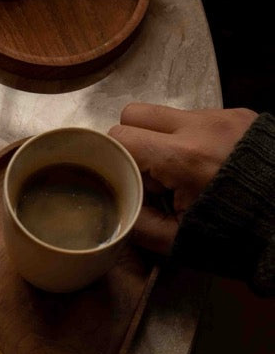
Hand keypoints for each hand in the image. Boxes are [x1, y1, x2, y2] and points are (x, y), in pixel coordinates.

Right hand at [109, 103, 257, 252]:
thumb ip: (137, 223)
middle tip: (147, 172)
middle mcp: (200, 127)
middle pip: (135, 113)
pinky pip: (198, 118)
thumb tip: (117, 205)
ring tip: (182, 172)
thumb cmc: (237, 235)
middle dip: (132, 140)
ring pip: (167, 114)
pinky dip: (192, 138)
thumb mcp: (179, 241)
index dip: (113, 157)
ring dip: (163, 139)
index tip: (122, 177)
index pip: (119, 136)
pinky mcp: (239, 115)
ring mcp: (222, 117)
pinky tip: (208, 165)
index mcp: (182, 158)